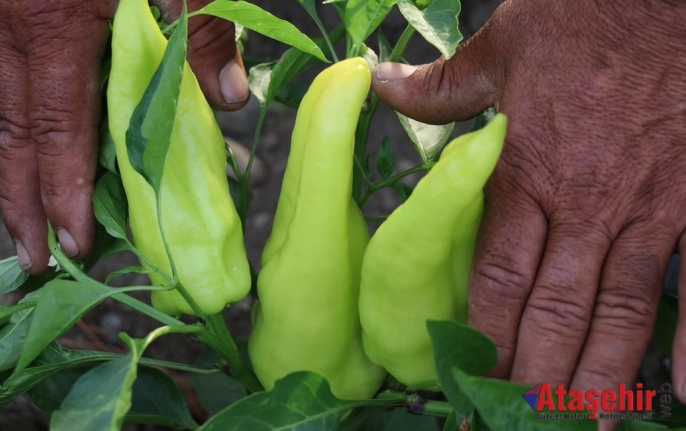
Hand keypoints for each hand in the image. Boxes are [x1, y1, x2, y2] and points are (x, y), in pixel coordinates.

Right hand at [0, 0, 248, 273]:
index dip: (65, 192)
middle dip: (24, 203)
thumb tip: (229, 97)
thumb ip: (204, 31)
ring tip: (36, 225)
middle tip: (39, 260)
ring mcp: (3, 19)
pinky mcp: (10, 14)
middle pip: (16, 134)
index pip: (58, 128)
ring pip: (10, 111)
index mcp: (55, 23)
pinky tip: (50, 154)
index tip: (75, 243)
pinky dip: (32, 127)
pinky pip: (18, 83)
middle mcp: (14, 26)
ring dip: (23, 171)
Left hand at [373, 0, 685, 427]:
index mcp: (526, 175)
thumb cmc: (580, 18)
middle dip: (535, 375)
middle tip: (518, 422)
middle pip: (554, 312)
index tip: (472, 377)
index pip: (497, 278)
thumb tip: (378, 82)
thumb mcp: (499, 48)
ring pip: (621, 313)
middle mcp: (584, 206)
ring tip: (582, 424)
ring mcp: (649, 210)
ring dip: (599, 376)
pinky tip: (682, 390)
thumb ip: (439, 86)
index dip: (484, 334)